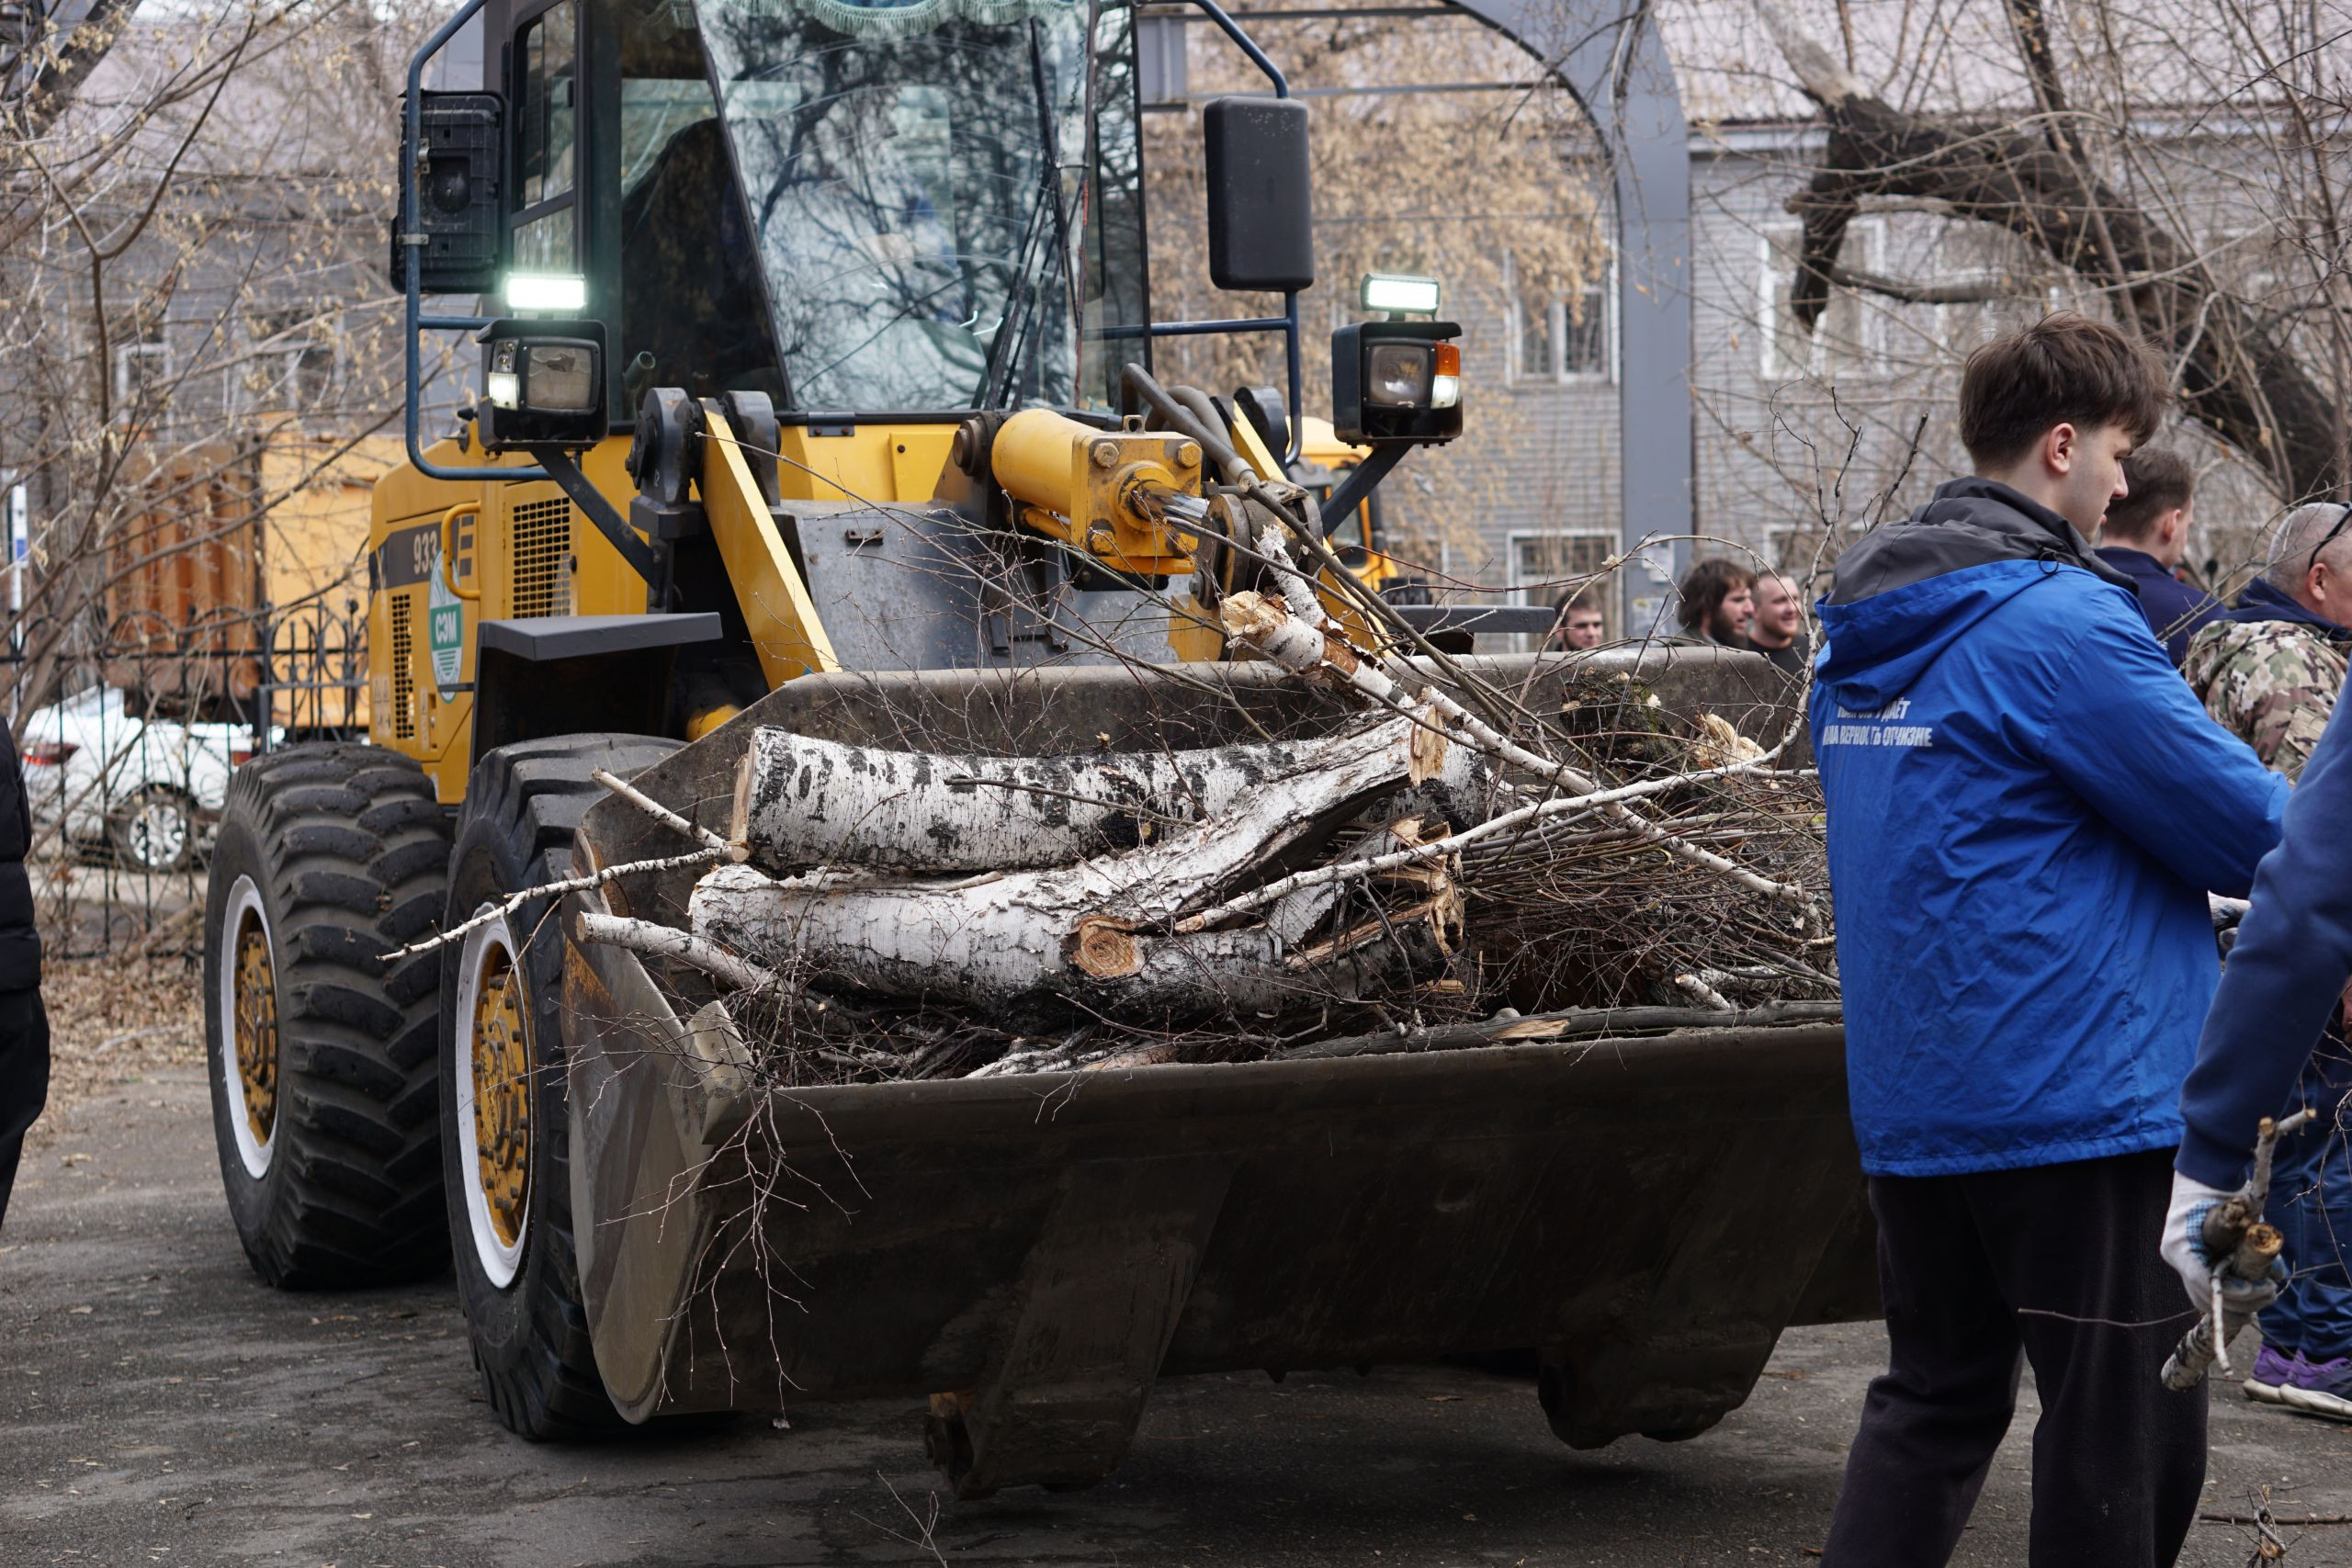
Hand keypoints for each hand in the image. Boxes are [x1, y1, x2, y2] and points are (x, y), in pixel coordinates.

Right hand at [2161, 1168, 2285, 1313]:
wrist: (2202, 1177)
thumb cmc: (2218, 1191)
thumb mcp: (2236, 1212)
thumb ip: (2254, 1241)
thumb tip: (2276, 1273)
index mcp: (2180, 1246)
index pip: (2203, 1282)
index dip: (2231, 1292)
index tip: (2257, 1288)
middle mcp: (2178, 1258)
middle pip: (2205, 1298)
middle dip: (2239, 1303)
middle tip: (2268, 1293)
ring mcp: (2184, 1261)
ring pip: (2206, 1299)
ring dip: (2238, 1303)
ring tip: (2265, 1293)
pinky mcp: (2193, 1263)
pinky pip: (2209, 1290)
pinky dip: (2232, 1295)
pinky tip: (2252, 1291)